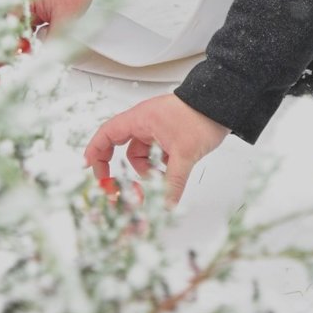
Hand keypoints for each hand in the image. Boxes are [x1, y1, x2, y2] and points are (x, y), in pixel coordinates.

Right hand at [84, 94, 230, 204]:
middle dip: (120, 169)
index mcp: (140, 119)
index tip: (89, 170)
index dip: (95, 151)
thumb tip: (165, 207)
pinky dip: (160, 167)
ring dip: (147, 171)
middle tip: (117, 189)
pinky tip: (172, 171)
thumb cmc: (200, 116)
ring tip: (161, 178)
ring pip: (142, 156)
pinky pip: (156, 155)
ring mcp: (157, 130)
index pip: (107, 134)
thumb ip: (172, 183)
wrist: (223, 105)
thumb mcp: (184, 154)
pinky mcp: (169, 136)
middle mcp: (145, 123)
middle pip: (122, 148)